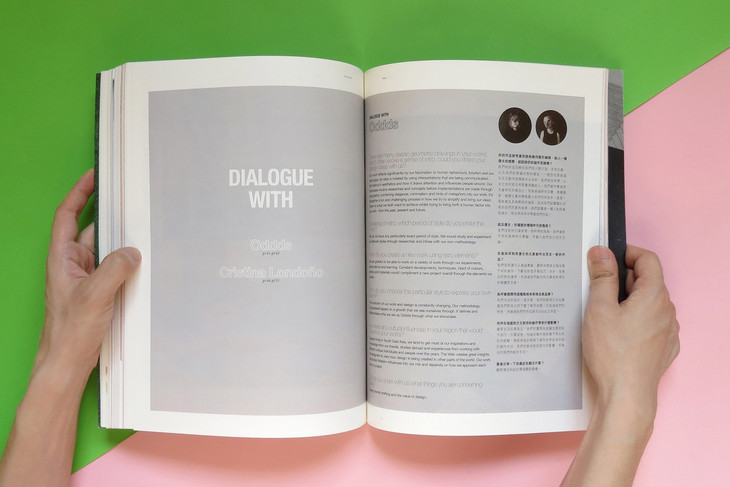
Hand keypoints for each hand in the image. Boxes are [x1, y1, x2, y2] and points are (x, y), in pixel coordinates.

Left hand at [35, 168, 140, 378]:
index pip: (67, 215)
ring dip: (122, 245)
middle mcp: (72, 265)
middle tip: (131, 202)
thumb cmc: (70, 332)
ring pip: (106, 252)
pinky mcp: (98, 293)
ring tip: (142, 232)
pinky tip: (142, 265)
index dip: (79, 193)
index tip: (94, 175)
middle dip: (111, 217)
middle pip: (92, 231)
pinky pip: (114, 270)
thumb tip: (132, 251)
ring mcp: (85, 279)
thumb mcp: (95, 295)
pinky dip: (127, 264)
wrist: (67, 364)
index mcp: (61, 259)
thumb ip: (115, 268)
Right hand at [583, 245, 679, 412]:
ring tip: (604, 314)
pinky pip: (652, 324)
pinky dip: (636, 320)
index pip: (648, 259)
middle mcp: (667, 310)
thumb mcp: (599, 308)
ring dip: (630, 301)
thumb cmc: (612, 353)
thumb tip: (601, 252)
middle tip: (598, 289)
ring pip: (650, 304)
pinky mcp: (665, 348)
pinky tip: (617, 334)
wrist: (627, 395)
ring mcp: (669, 331)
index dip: (627, 253)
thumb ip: (602, 277)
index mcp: (654, 295)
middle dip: (623, 279)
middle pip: (648, 281)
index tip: (607, 259)